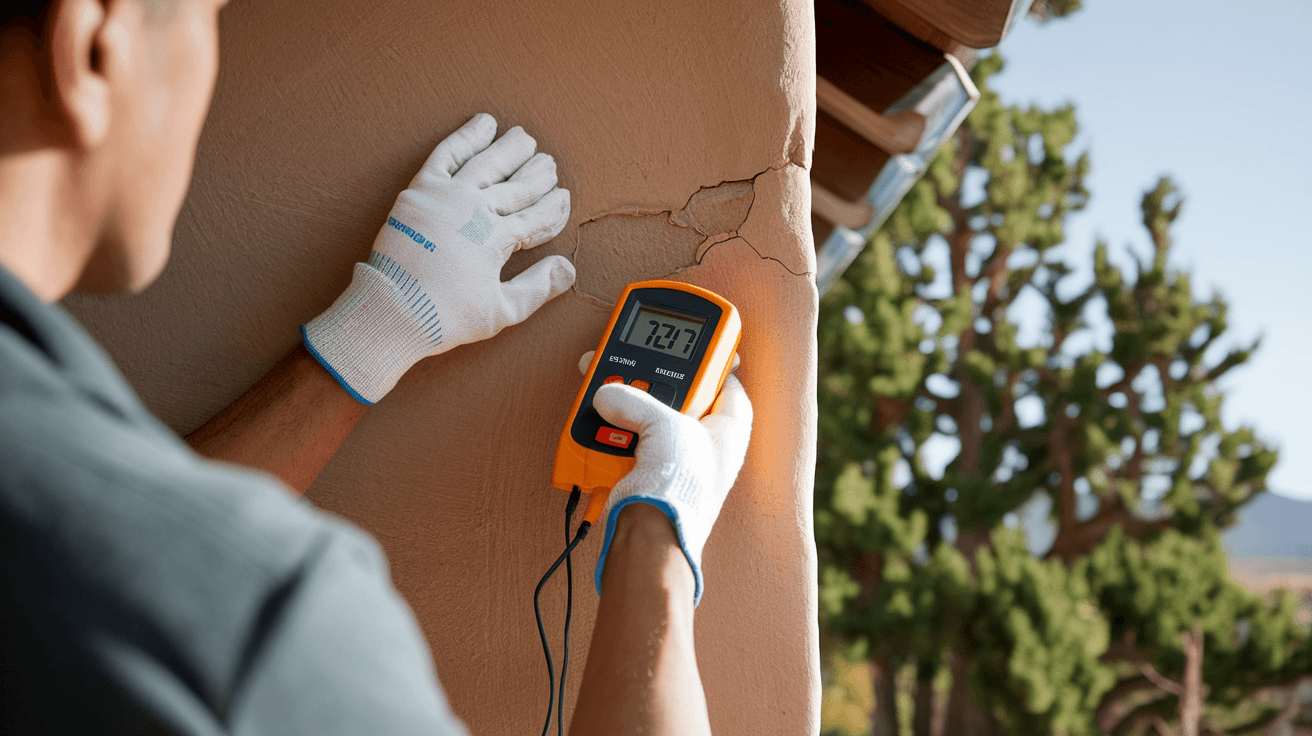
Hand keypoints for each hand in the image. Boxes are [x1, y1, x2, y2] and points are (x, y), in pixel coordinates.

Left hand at [303, 113, 573, 403]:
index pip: (536, 218)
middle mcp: (476, 211)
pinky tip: (483, 124)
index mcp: (497, 239)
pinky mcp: (420, 190)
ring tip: (524, 138)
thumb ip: (537, 287)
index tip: (563, 199)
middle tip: (549, 164)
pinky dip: (467, 137)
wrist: (391, 311)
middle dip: (537, 175)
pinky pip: (447, 154)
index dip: (553, 210)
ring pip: (487, 164)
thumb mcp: (501, 311)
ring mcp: (447, 196)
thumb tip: (569, 269)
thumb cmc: (445, 316)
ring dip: (509, 149)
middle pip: (516, 187)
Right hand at [576, 351, 751, 605]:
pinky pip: (625, 437)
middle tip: (626, 355)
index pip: (726, 377)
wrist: (650, 539)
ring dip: (620, 400)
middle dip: (646, 375)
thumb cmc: (680, 487)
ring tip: (600, 384)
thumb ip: (635, 397)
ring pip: (646, 413)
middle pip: (677, 392)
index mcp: (730, 425)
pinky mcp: (645, 469)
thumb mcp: (664, 425)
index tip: (688, 338)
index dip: (708, 356)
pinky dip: (608, 427)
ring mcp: (674, 456)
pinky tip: (592, 414)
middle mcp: (705, 440)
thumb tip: (608, 394)